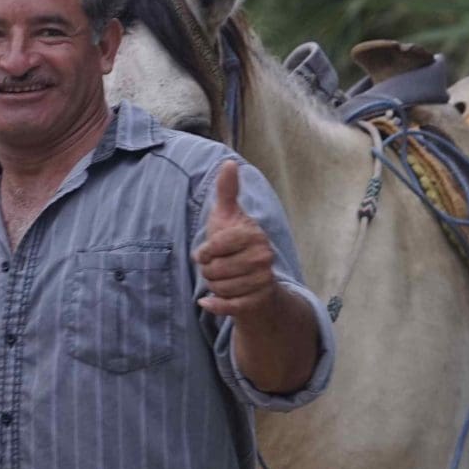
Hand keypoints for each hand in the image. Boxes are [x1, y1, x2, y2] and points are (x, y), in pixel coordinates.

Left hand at [193, 158, 278, 318]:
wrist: (254, 279)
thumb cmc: (235, 245)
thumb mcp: (227, 216)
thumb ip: (227, 191)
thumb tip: (229, 162)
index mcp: (254, 234)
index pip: (214, 246)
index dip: (204, 251)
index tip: (207, 251)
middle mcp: (264, 257)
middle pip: (214, 269)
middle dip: (208, 270)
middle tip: (216, 267)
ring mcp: (263, 280)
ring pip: (219, 287)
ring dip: (213, 286)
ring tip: (222, 279)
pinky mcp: (259, 301)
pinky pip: (228, 306)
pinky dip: (215, 305)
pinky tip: (209, 302)